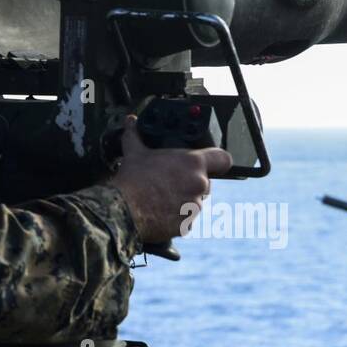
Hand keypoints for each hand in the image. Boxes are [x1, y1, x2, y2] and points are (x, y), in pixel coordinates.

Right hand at [105, 115, 232, 244]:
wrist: (123, 210)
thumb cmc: (132, 179)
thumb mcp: (134, 151)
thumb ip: (135, 134)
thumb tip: (130, 121)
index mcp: (193, 163)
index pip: (223, 159)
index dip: (218, 160)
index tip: (212, 163)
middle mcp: (199, 184)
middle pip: (204, 182)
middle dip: (190, 182)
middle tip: (170, 181)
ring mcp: (194, 207)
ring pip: (194, 202)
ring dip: (183, 200)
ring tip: (160, 198)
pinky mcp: (186, 226)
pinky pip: (185, 220)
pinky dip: (175, 217)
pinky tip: (158, 212)